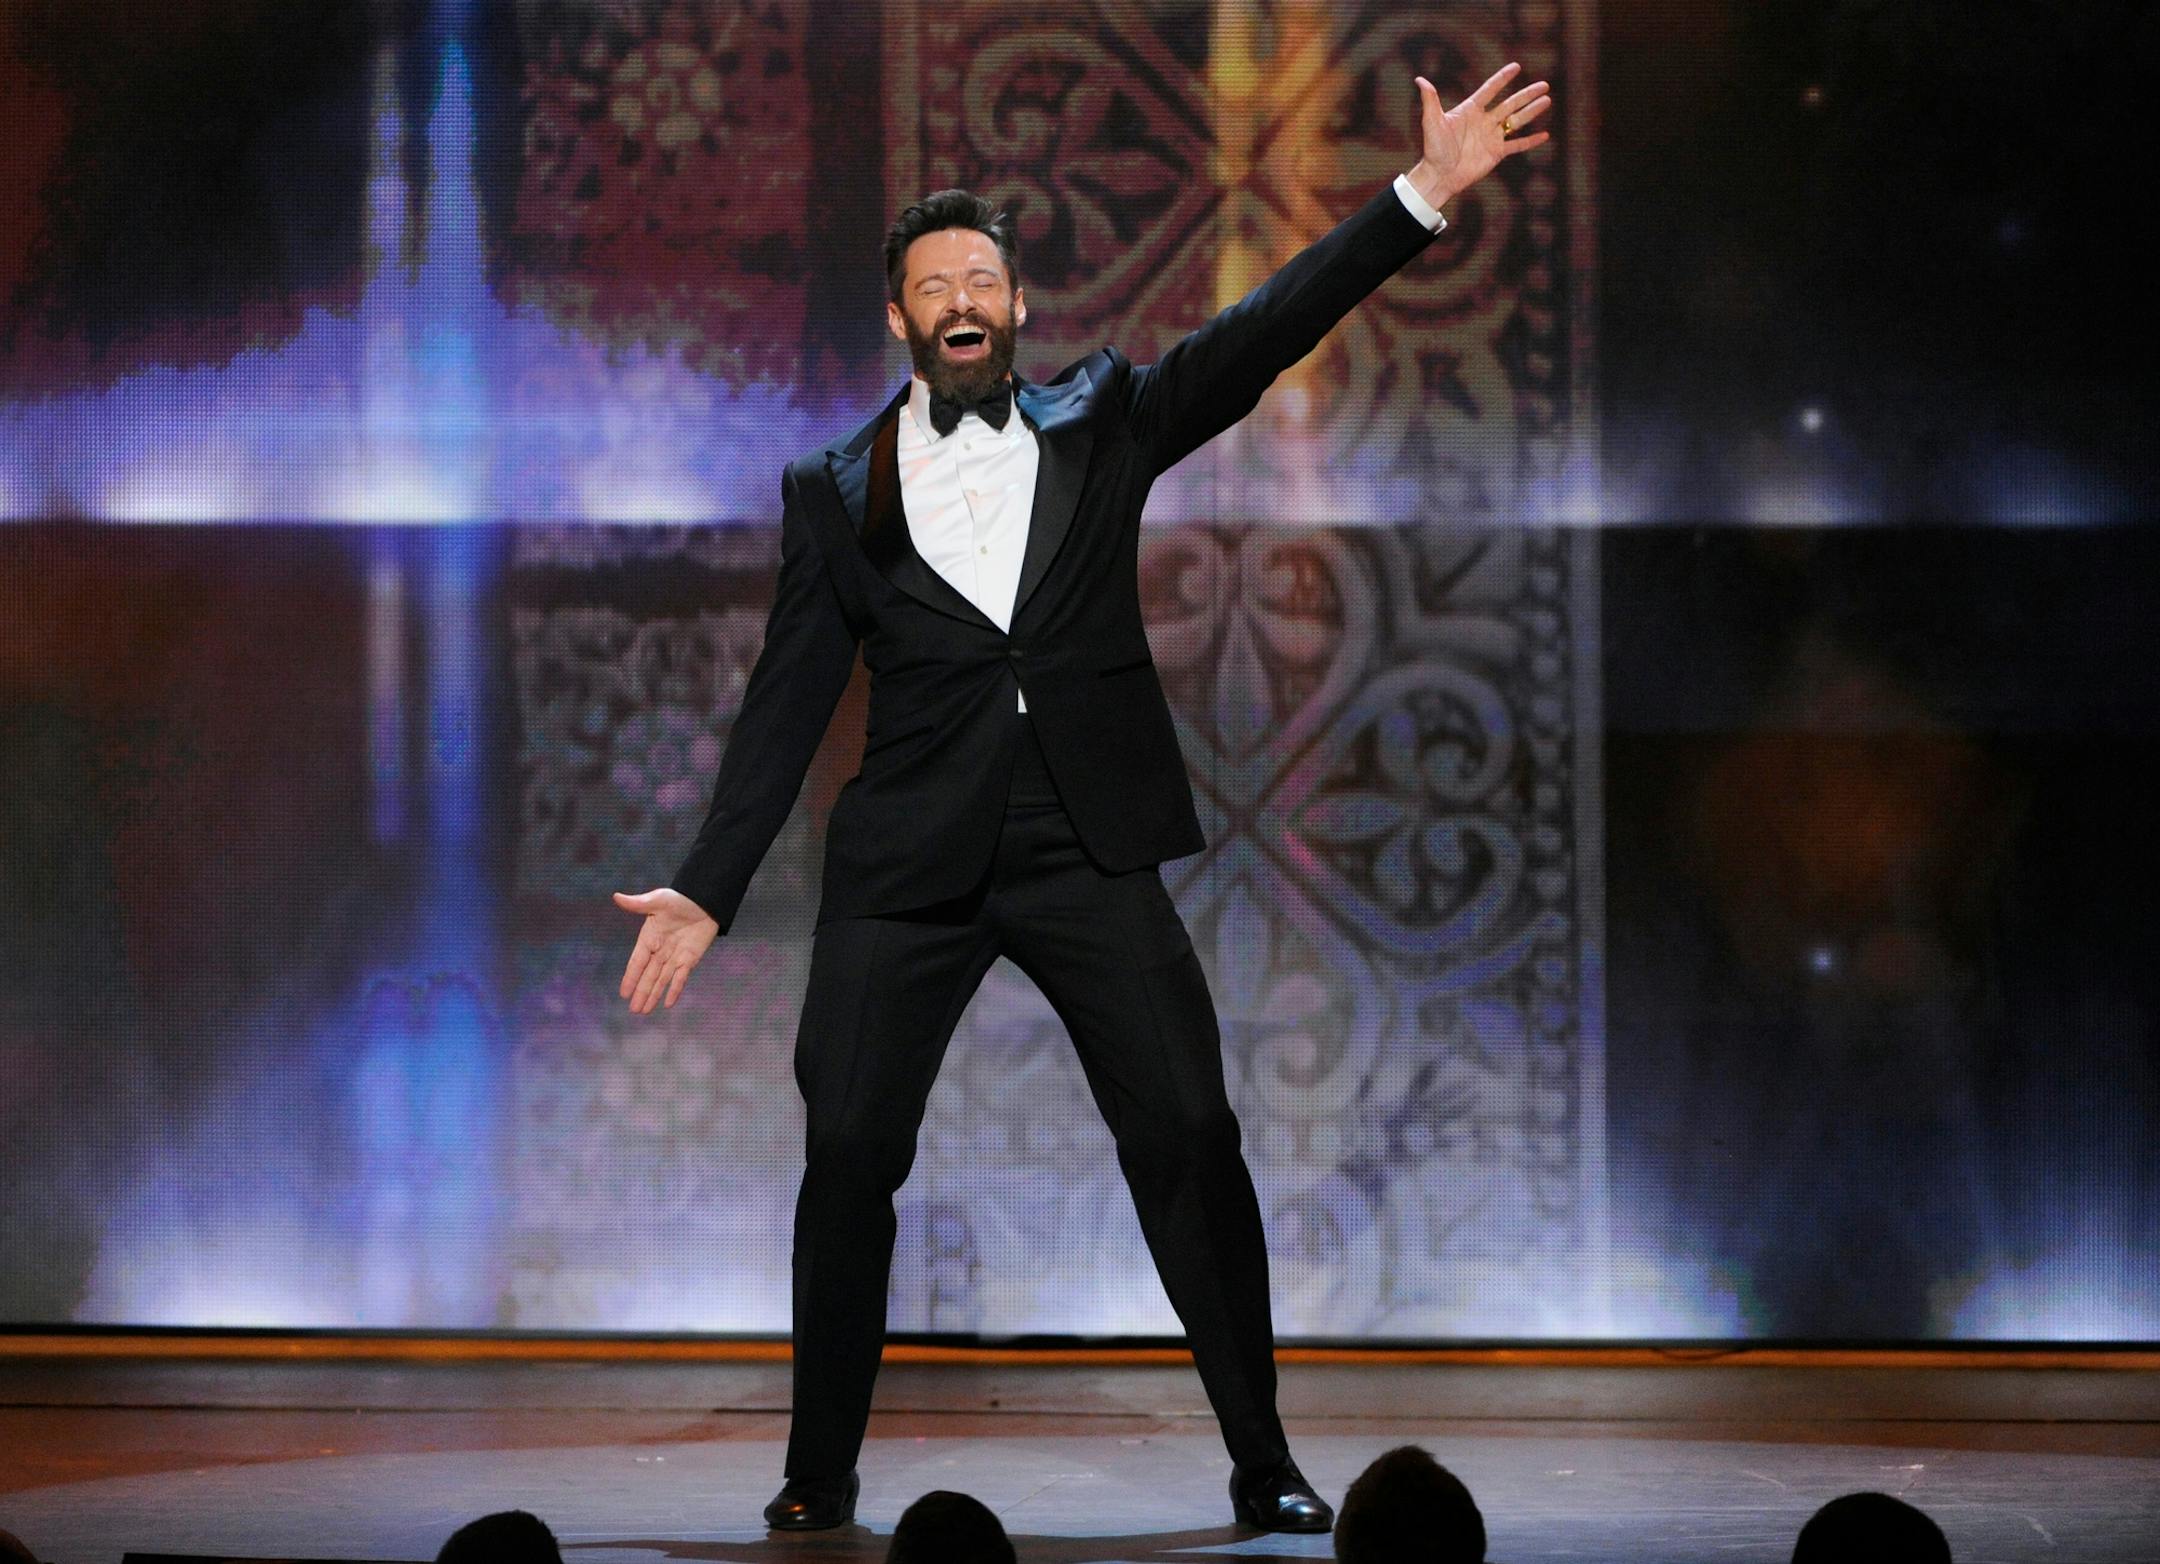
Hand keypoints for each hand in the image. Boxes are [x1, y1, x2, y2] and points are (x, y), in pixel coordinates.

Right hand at [613, 888, 718, 1013]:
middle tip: (634, 1010)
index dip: (630, 978)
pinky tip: (668, 1004)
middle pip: (648, 976)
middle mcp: (660, 951)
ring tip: (644, 1011)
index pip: (637, 962)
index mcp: (649, 938)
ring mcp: (675, 956)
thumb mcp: (659, 901)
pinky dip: (675, 990)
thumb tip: (616, 897)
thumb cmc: (680, 898)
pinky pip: (681, 977)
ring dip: (653, 995)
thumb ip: (638, 903)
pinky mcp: (690, 958)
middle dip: (642, 993)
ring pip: (662, 980)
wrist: (705, 900)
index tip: (623, 993)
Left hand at [1407, 61, 1552, 208]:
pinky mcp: (1496, 153)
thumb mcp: (1432, 123)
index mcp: (1471, 110)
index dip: (1502, 79)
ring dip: (1532, 111)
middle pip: (1510, 104)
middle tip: (1544, 85)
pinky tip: (1545, 134)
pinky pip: (1517, 145)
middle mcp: (1484, 121)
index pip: (1490, 90)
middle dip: (1527, 95)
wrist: (1440, 176)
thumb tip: (1420, 80)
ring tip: (1547, 100)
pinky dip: (1530, 141)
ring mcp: (1492, 137)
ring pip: (1516, 121)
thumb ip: (1430, 100)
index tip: (1516, 66)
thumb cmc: (1433, 149)